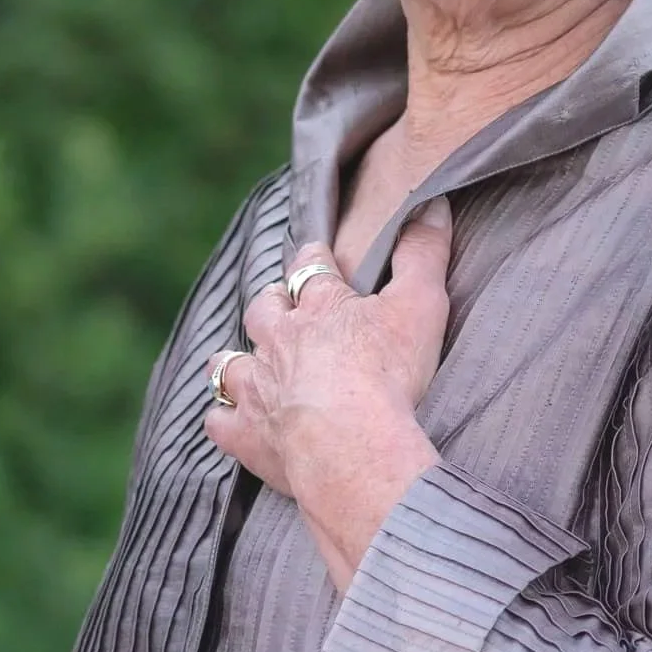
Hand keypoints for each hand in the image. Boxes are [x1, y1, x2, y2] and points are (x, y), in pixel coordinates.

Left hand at [204, 197, 451, 590]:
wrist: (352, 446)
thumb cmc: (389, 375)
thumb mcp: (420, 305)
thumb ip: (424, 255)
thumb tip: (432, 205)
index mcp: (321, 307)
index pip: (310, 267)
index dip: (313, 259)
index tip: (316, 254)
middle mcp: (279, 340)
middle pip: (263, 310)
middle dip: (270, 305)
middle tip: (279, 305)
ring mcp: (256, 387)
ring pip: (229, 363)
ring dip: (236, 360)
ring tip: (247, 363)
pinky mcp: (246, 434)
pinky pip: (219, 422)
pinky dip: (223, 419)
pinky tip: (229, 421)